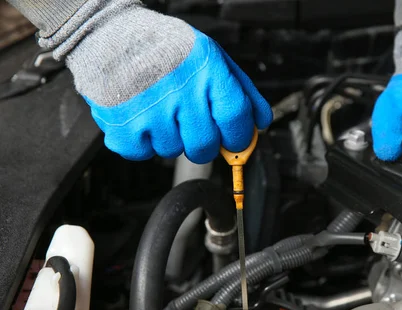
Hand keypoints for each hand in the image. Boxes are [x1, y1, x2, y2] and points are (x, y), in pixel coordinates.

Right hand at [59, 6, 271, 162]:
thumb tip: (261, 123)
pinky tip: (140, 118)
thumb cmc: (166, 47)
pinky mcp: (122, 124)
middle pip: (204, 147)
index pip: (236, 119)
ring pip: (172, 152)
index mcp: (207, 70)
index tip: (232, 140)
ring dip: (168, 138)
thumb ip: (242, 91)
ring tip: (158, 110)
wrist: (110, 34)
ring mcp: (150, 109)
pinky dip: (141, 142)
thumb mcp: (212, 57)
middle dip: (201, 142)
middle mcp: (180, 90)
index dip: (237, 137)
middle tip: (189, 122)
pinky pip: (142, 154)